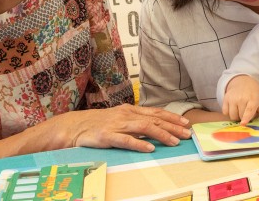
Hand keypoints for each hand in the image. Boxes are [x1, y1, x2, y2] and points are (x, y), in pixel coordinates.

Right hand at [0, 104, 191, 161]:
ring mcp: (116, 125)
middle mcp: (126, 115)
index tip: (186, 124)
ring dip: (161, 134)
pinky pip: (125, 140)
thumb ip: (135, 122)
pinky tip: (150, 148)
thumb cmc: (97, 124)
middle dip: (172, 126)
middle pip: (154, 119)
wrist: (71, 126)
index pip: (155, 113)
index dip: (172, 118)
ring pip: (143, 128)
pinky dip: (139, 144)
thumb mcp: (118, 119)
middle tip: (186, 134)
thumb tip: (154, 127)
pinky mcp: (107, 136)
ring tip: (174, 141)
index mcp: (130, 110)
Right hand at [222, 75, 258, 124]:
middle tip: (248, 111)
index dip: (247, 117)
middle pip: (241, 116)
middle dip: (244, 117)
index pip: (249, 110)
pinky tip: (234, 108)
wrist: (243, 80)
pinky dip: (229, 112)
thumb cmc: (255, 93)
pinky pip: (225, 111)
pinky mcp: (225, 98)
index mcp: (253, 99)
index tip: (243, 123)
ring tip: (241, 110)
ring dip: (237, 116)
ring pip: (233, 115)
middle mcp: (242, 98)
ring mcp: (233, 98)